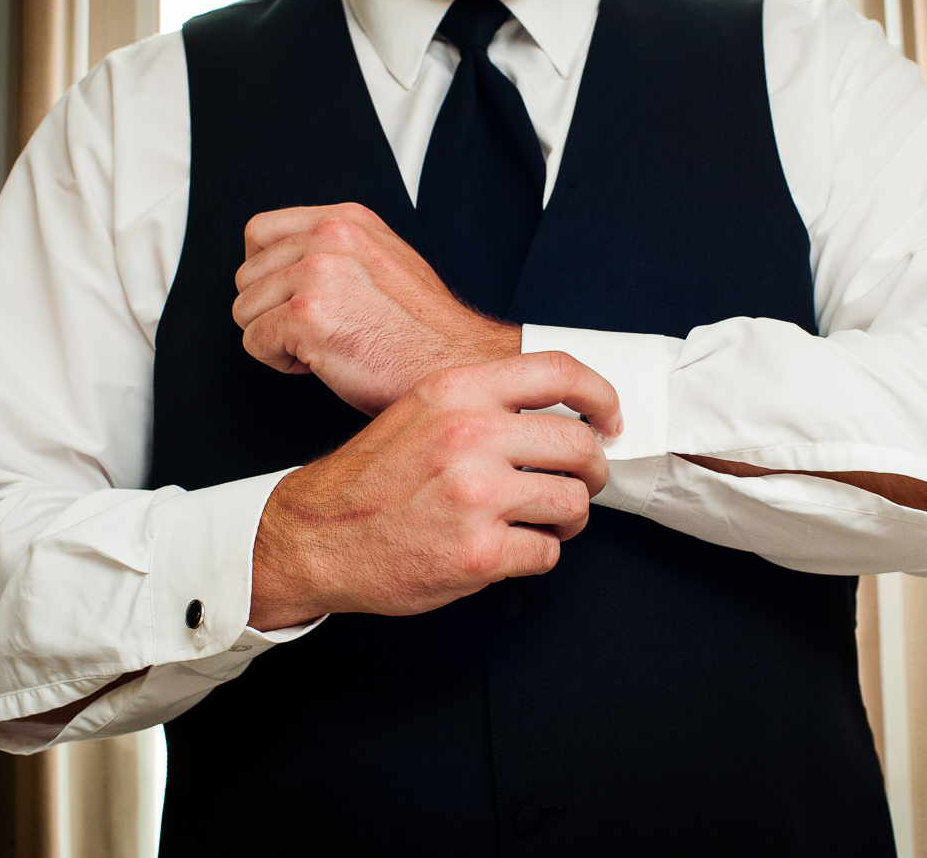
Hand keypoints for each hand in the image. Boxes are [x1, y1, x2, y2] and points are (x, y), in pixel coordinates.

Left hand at [233, 203, 520, 415]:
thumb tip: (290, 261)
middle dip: (272, 310)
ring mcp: (317, 275)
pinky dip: (281, 362)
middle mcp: (330, 238)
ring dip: (276, 337)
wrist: (453, 364)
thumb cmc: (423, 331)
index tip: (288, 295)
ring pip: (246, 310)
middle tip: (315, 329)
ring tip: (323, 344)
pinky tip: (321, 361)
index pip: (261, 232)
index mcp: (347, 221)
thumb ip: (338, 249)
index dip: (266, 273)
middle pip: (247, 275)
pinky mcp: (307, 316)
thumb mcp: (385, 261)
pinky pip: (255, 342)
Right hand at [248, 352, 622, 630]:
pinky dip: (535, 555)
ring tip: (541, 520)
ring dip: (566, 518)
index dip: (602, 396)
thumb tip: (561, 411)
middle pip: (578, 446)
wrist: (315, 536)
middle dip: (590, 471)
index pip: (558, 372)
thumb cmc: (371, 477)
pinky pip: (546, 553)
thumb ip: (484, 401)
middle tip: (579, 483)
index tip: (612, 420)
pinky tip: (508, 548)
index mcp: (457, 390)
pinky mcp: (478, 553)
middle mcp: (469, 436)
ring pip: (571, 502)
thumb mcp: (421, 410)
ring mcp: (475, 496)